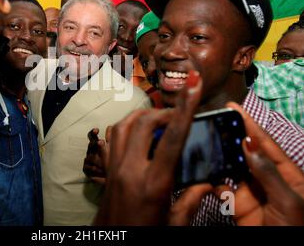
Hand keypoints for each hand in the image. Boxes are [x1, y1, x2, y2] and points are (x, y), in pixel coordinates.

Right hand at [83, 128, 109, 183]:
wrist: (108, 174)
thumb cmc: (108, 158)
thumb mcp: (110, 147)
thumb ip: (109, 137)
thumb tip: (110, 126)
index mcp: (95, 144)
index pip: (92, 136)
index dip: (93, 133)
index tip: (97, 130)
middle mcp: (91, 151)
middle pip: (90, 145)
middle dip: (94, 144)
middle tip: (100, 142)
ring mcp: (87, 160)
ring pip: (90, 157)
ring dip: (96, 158)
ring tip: (103, 158)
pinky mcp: (86, 169)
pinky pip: (88, 168)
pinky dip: (95, 169)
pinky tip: (100, 170)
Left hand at [94, 71, 203, 224]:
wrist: (110, 243)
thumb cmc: (144, 235)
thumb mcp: (174, 223)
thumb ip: (192, 200)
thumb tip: (208, 182)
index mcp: (155, 182)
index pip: (173, 136)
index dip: (185, 107)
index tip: (193, 84)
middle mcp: (131, 168)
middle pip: (145, 122)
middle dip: (165, 111)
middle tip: (179, 116)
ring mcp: (114, 167)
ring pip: (124, 124)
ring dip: (144, 115)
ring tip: (160, 120)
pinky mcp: (105, 169)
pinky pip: (113, 136)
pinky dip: (126, 126)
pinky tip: (138, 132)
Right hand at [215, 102, 303, 225]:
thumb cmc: (297, 229)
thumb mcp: (288, 201)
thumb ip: (267, 172)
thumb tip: (249, 143)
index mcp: (288, 173)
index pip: (265, 143)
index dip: (250, 123)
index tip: (233, 107)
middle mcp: (267, 178)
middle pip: (246, 151)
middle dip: (230, 135)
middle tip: (212, 121)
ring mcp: (252, 191)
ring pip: (231, 167)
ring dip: (219, 156)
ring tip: (203, 141)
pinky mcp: (238, 205)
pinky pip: (222, 188)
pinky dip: (212, 180)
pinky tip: (204, 173)